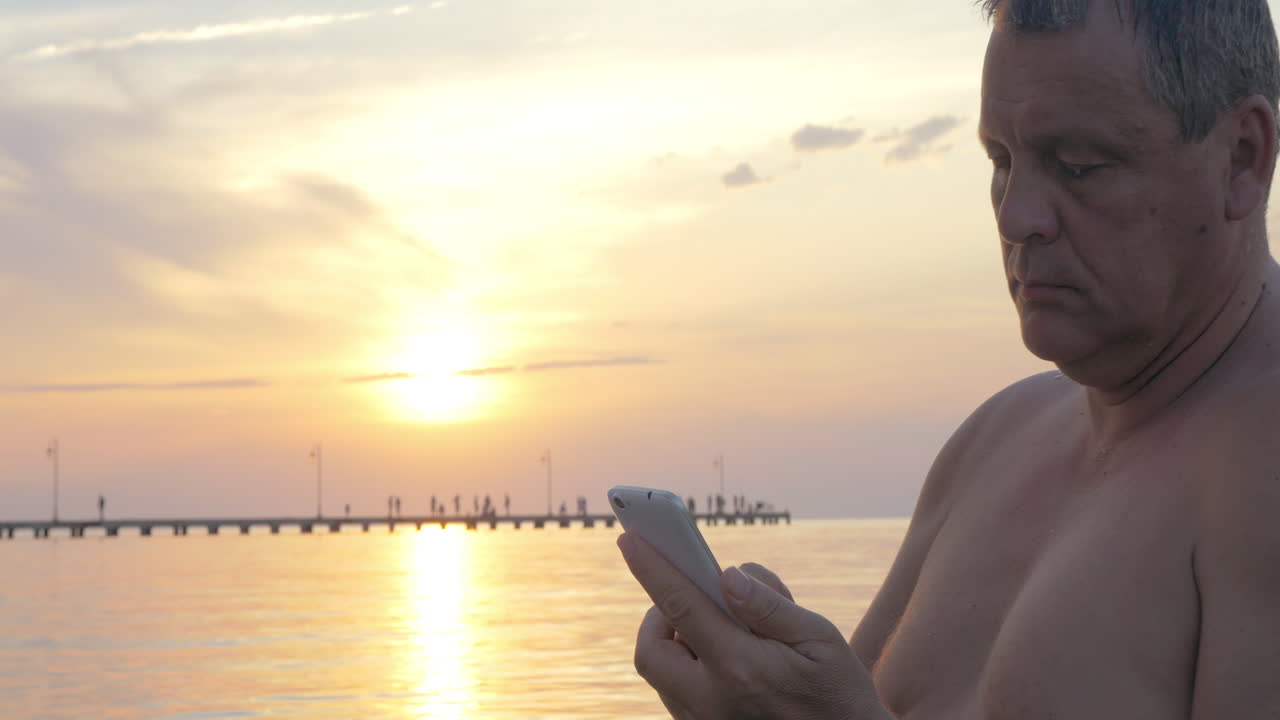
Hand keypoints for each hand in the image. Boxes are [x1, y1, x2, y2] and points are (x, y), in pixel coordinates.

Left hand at [618, 533, 889, 719]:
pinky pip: (677, 695)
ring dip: (676, 643)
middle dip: (658, 616)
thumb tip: (729, 575)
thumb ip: (770, 605)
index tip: (629, 540)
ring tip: (721, 629)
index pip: (681, 606)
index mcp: (741, 667)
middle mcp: (712, 701)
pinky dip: (687, 667)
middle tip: (693, 597)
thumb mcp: (821, 638)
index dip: (652, 568)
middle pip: (651, 651)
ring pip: (661, 677)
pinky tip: (725, 658)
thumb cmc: (839, 692)